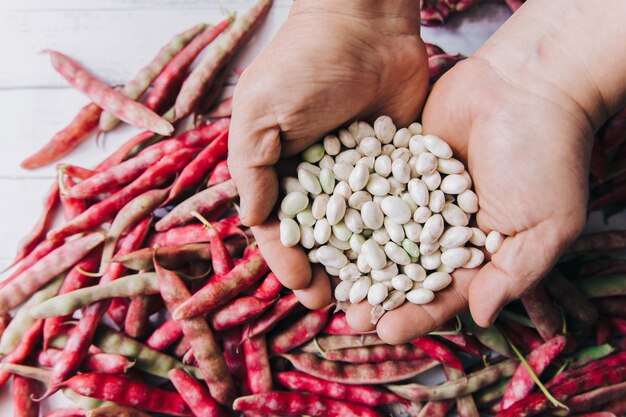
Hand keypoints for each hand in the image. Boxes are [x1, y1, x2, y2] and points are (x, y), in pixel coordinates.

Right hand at [229, 1, 428, 302]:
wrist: (365, 24)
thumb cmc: (303, 64)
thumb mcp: (261, 114)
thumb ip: (252, 168)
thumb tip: (256, 222)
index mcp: (281, 173)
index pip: (281, 230)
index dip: (289, 263)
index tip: (305, 288)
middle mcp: (321, 181)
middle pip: (324, 241)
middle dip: (331, 276)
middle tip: (346, 307)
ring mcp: (362, 177)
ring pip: (364, 233)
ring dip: (369, 267)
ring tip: (383, 299)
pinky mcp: (399, 167)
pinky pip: (400, 207)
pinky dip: (404, 235)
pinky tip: (414, 263)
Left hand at [346, 55, 592, 343]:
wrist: (526, 84)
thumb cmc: (544, 157)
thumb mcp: (544, 225)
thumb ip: (512, 274)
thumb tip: (482, 317)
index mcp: (480, 250)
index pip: (444, 292)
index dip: (416, 314)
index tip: (386, 331)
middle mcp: (445, 227)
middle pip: (405, 269)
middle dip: (377, 293)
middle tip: (346, 314)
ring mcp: (419, 194)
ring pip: (383, 233)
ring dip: (356, 257)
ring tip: (327, 279)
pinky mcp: (400, 162)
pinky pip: (373, 189)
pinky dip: (352, 208)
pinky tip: (325, 225)